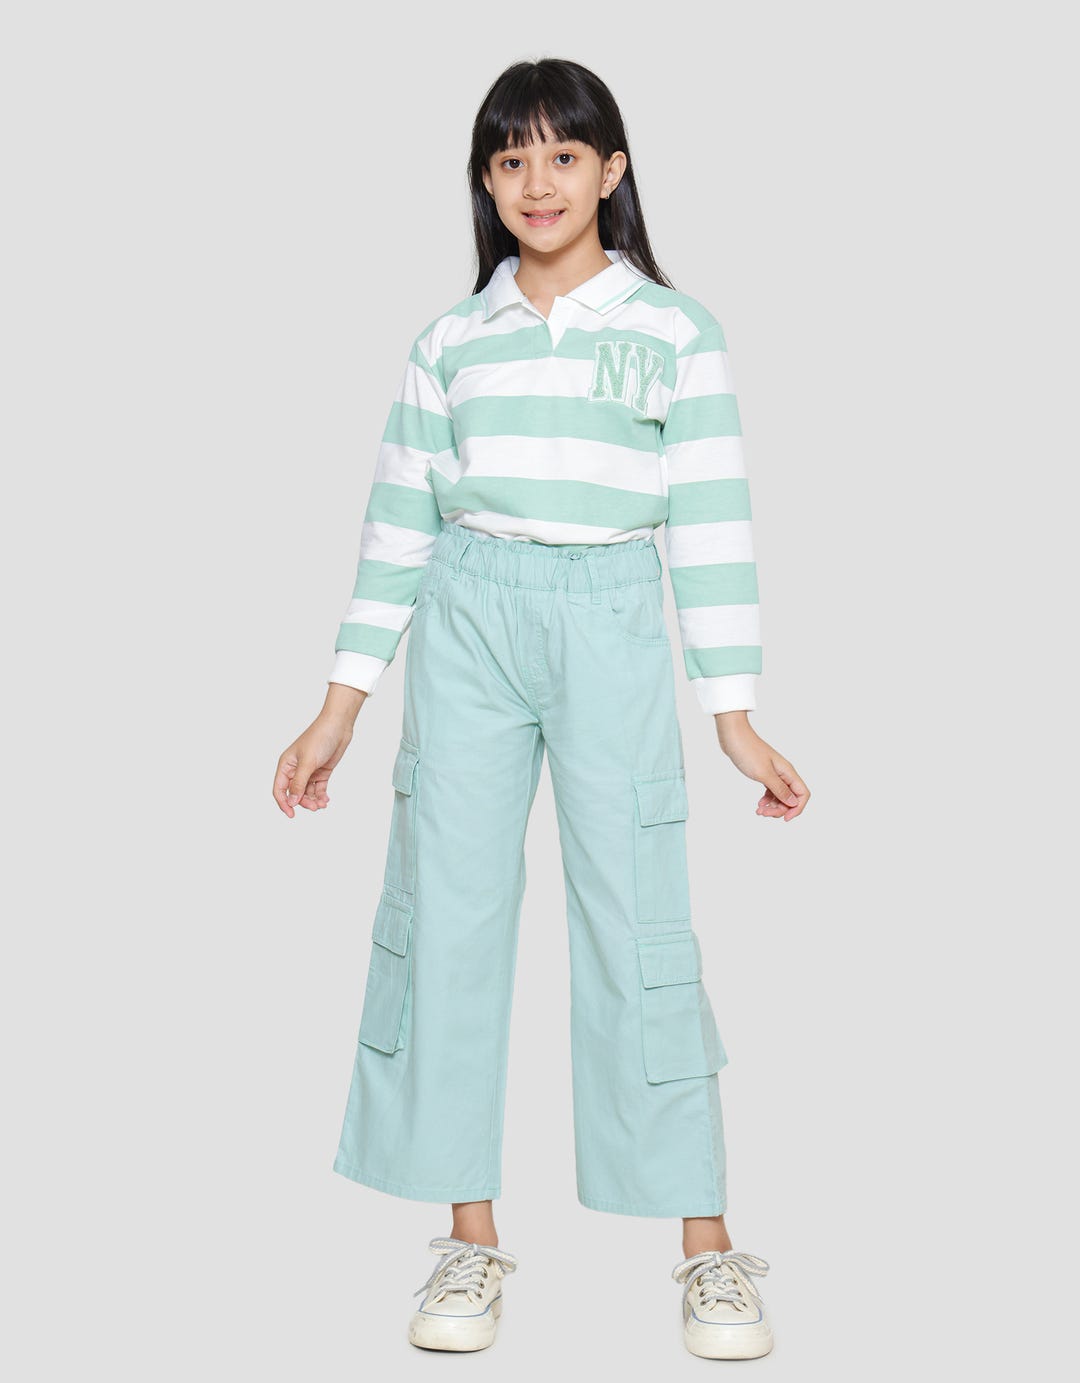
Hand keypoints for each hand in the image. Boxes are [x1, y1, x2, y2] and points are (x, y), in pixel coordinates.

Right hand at [273, 686, 366, 817]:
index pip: (279, 789)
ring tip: (322, 804)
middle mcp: (295, 769)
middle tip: (315, 807)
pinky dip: (321, 796)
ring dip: (313, 801)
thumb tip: (291, 801)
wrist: (338, 726)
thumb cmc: (319, 738)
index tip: (291, 814)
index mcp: (286, 765)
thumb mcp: (308, 762)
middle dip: (303, 802)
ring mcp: (309, 771)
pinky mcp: (321, 772)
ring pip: (307, 793)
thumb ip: (299, 783)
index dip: (283, 803)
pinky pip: (318, 789)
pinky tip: (326, 800)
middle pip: (294, 793)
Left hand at [713, 712, 809, 820]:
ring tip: (759, 810)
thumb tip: (793, 803)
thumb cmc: (747, 751)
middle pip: (791, 797)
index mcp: (787, 771)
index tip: (784, 818)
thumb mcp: (764, 774)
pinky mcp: (764, 773)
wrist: (732, 736)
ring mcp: (774, 773)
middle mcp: (783, 773)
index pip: (802, 794)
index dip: (797, 808)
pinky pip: (771, 790)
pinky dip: (767, 799)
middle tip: (764, 813)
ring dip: (772, 806)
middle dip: (780, 809)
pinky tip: (759, 804)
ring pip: (780, 795)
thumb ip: (779, 789)